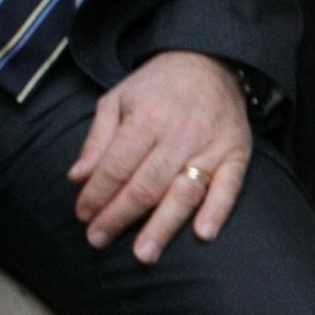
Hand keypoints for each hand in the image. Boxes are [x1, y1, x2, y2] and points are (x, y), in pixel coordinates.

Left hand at [68, 51, 252, 262]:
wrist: (209, 61)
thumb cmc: (156, 86)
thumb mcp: (117, 99)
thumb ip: (98, 139)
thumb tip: (77, 177)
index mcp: (145, 118)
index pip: (116, 166)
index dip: (97, 194)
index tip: (82, 216)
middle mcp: (179, 134)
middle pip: (146, 185)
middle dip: (119, 216)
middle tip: (98, 240)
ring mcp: (211, 146)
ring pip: (184, 192)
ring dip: (163, 226)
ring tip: (144, 253)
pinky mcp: (237, 153)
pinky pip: (229, 187)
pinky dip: (217, 211)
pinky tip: (203, 234)